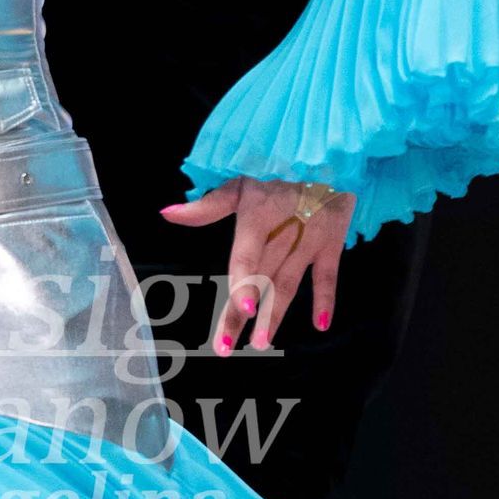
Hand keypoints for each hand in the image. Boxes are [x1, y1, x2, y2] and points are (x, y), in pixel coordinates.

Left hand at [163, 177, 356, 353]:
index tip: (242, 307)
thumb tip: (167, 214)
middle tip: (228, 347)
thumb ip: (207, 205)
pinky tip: (320, 325)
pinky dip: (326, 299)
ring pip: (288, 284)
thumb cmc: (275, 166)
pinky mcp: (331, 243)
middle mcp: (283, 235)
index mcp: (257, 220)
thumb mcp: (239, 180)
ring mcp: (309, 241)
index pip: (247, 257)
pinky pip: (329, 275)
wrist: (326, 151)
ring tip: (262, 343)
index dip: (244, 282)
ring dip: (275, 315)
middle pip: (260, 281)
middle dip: (242, 315)